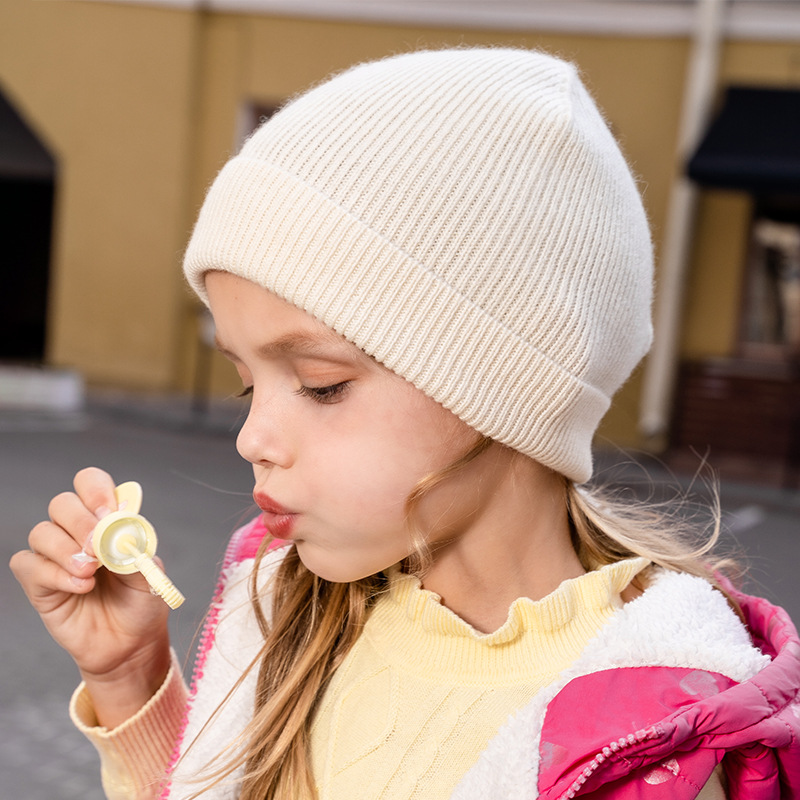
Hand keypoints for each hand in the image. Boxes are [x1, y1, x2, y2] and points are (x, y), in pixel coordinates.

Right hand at [10, 467, 171, 726]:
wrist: (131, 643)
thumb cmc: (141, 602)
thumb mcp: (149, 571)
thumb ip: (133, 546)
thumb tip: (117, 526)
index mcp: (107, 519)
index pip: (90, 483)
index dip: (96, 491)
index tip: (109, 513)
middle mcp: (78, 532)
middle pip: (61, 503)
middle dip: (80, 522)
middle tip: (98, 548)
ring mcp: (56, 556)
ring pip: (41, 532)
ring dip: (66, 550)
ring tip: (91, 572)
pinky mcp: (39, 583)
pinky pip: (28, 564)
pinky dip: (53, 573)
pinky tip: (79, 587)